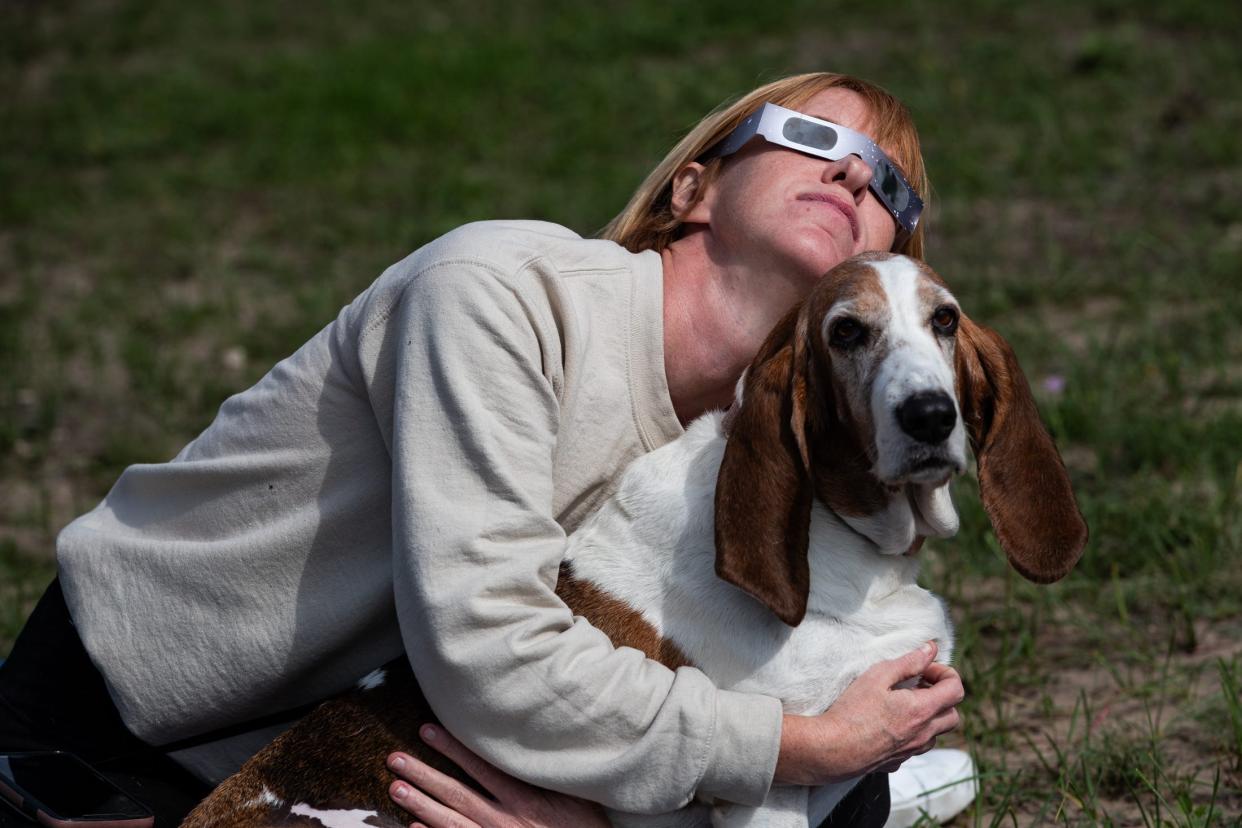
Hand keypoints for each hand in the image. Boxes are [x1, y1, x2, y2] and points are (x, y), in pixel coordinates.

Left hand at [388, 725, 610, 827]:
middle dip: (424, 775)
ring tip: (395, 789)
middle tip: (395, 759)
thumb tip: (529, 736)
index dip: (453, 747)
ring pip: (450, 822)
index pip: (481, 766)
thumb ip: (546, 768)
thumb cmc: (586, 825)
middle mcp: (505, 820)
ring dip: (421, 804)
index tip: (428, 730)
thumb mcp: (574, 789)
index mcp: (525, 798)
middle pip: (457, 793)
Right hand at [774, 641, 963, 784]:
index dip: (945, 674)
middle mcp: (923, 734)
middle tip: (918, 686)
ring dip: (929, 717)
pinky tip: (890, 724)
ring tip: (903, 704)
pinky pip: (916, 747)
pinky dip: (912, 733)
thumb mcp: (878, 675)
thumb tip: (930, 649)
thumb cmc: (852, 711)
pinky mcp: (898, 762)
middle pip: (953, 715)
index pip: (956, 690)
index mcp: (922, 710)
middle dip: (942, 697)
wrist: (832, 749)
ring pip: (936, 734)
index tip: (924, 669)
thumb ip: (909, 661)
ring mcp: (912, 751)